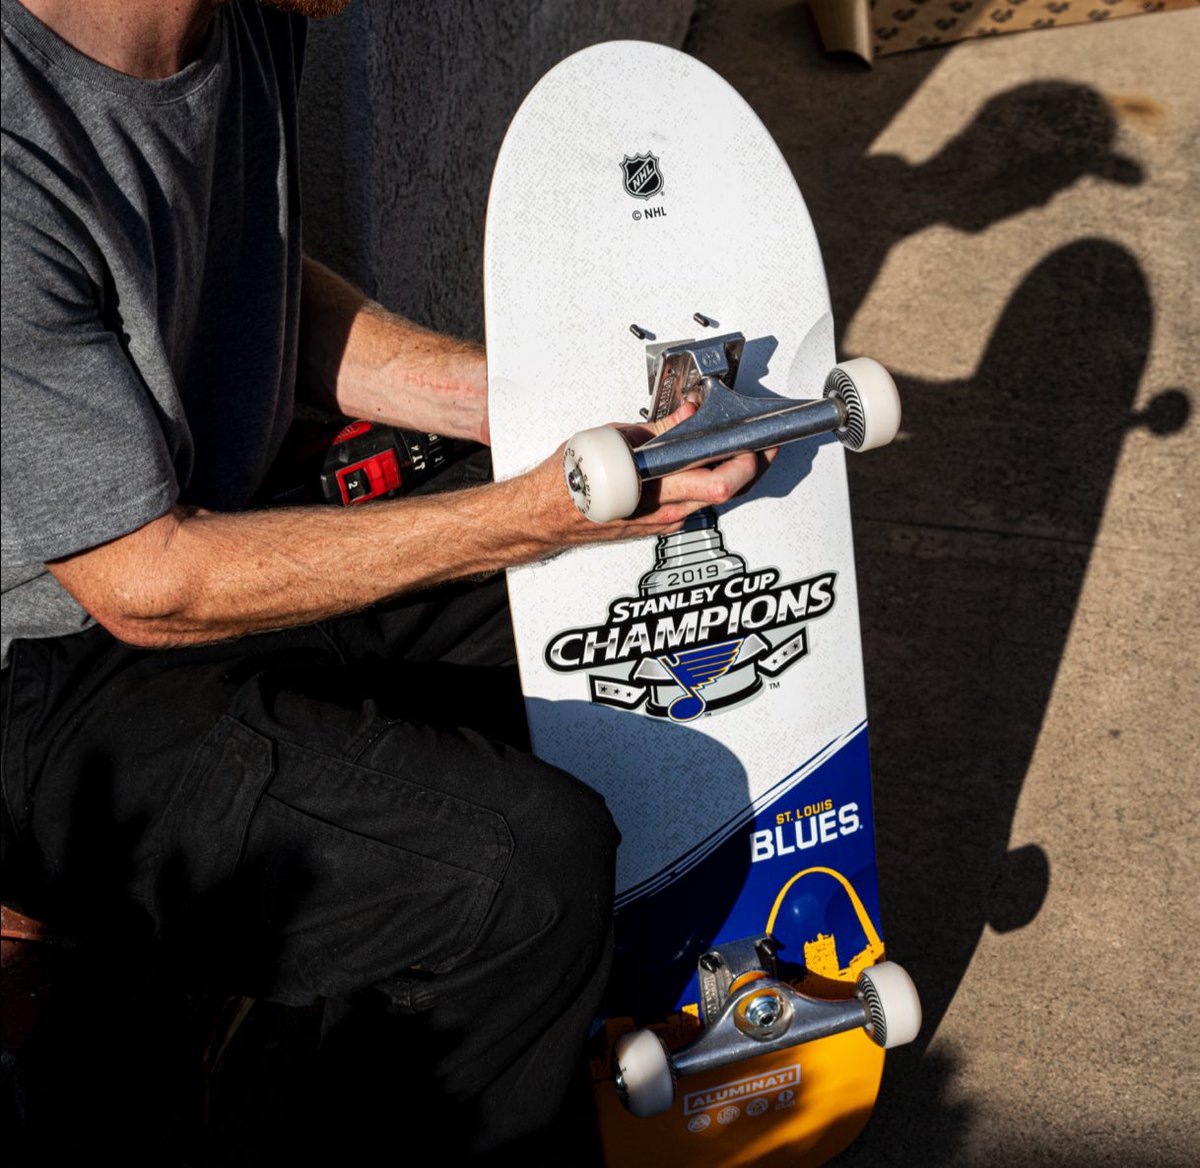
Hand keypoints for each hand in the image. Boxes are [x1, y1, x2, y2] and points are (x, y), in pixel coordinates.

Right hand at [527, 401, 776, 548]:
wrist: (544, 515)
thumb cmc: (567, 480)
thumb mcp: (613, 440)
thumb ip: (658, 429)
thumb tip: (687, 413)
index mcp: (657, 487)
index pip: (721, 478)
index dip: (749, 457)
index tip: (759, 438)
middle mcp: (666, 511)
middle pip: (729, 492)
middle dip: (754, 465)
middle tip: (764, 444)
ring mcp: (664, 522)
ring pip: (715, 500)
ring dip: (733, 475)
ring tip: (740, 449)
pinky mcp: (658, 526)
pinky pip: (694, 504)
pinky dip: (707, 483)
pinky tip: (707, 466)